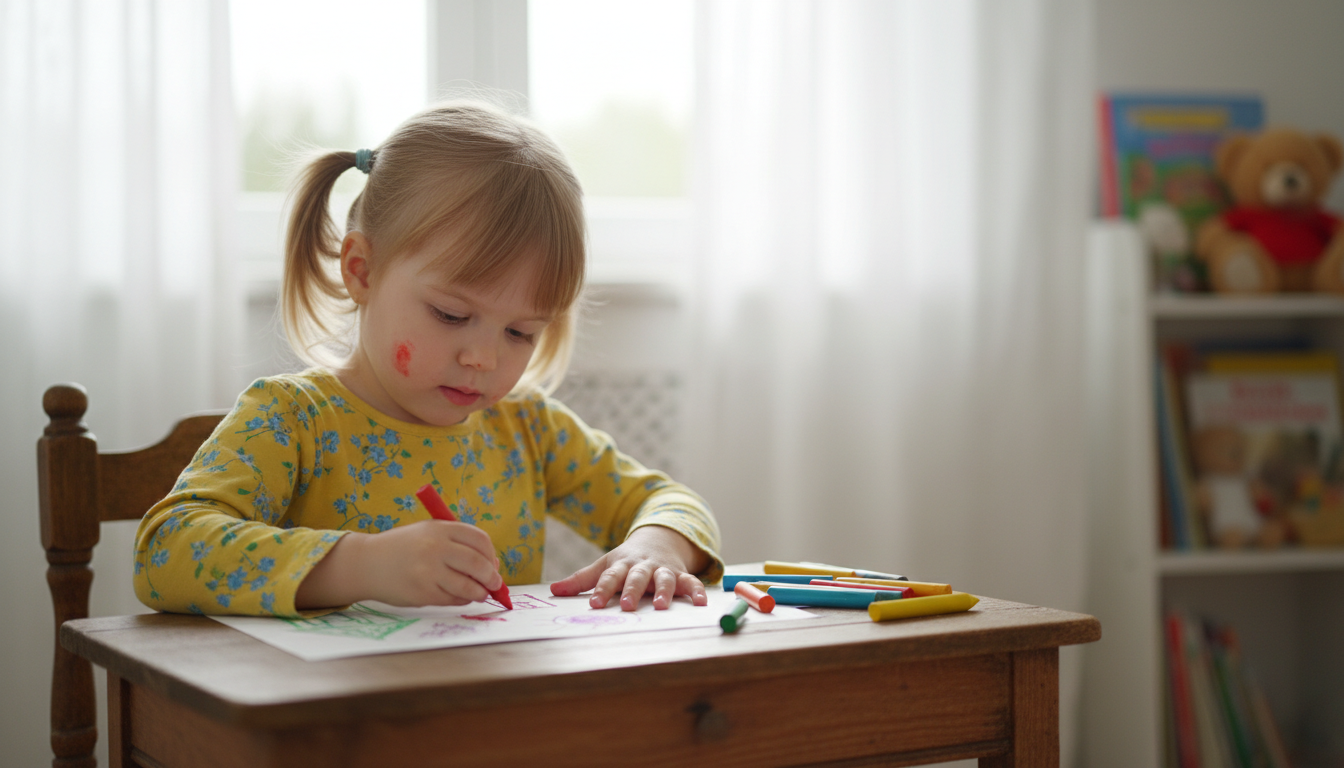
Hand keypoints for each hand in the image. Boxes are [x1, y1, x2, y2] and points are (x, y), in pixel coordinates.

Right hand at [296, 521, 502, 608]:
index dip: (491, 554)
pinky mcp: (423, 593)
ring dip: (481, 592)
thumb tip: (492, 565)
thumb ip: (457, 543)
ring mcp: (429, 572)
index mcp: (440, 528)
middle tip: (495, 584)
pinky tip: (461, 596)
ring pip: (469, 586)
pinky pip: (453, 599)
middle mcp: (435, 548)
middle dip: (492, 577)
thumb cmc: (404, 547)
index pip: (480, 540)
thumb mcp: (428, 532)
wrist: (368, 563)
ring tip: (481, 593)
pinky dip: (463, 599)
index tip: (493, 563)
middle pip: (478, 563)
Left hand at [550, 525, 709, 610]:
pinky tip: (701, 603)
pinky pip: (691, 582)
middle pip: (636, 578)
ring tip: (660, 606)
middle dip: (631, 591)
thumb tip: (553, 590)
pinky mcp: (680, 574)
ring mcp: (662, 569)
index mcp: (621, 565)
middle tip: (626, 606)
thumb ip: (581, 579)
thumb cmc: (627, 560)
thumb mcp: (605, 564)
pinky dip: (697, 591)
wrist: (658, 539)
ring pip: (664, 578)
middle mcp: (642, 566)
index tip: (594, 603)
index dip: (602, 589)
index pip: (609, 576)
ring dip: (663, 591)